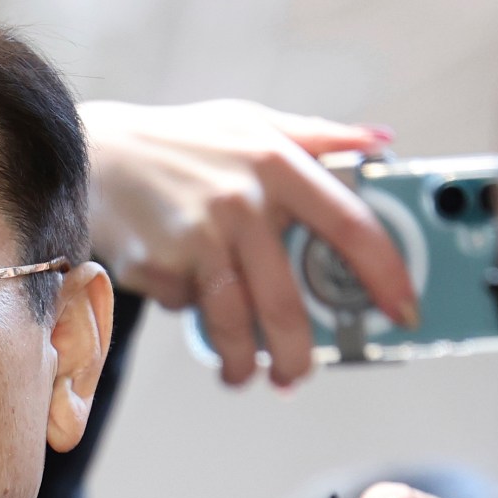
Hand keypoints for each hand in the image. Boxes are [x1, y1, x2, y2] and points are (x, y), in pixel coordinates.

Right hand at [82, 98, 415, 387]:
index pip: (351, 226)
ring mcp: (198, 236)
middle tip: (300, 375)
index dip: (385, 273)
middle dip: (298, 356)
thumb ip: (316, 136)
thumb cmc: (181, 141)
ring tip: (242, 374)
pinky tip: (183, 296)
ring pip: (235, 325)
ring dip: (241, 363)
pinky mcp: (158, 262)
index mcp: (277, 164)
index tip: (403, 310)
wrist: (94, 153)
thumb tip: (381, 141)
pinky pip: (188, 308)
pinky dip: (190, 312)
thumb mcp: (250, 123)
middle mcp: (242, 201)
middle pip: (287, 304)